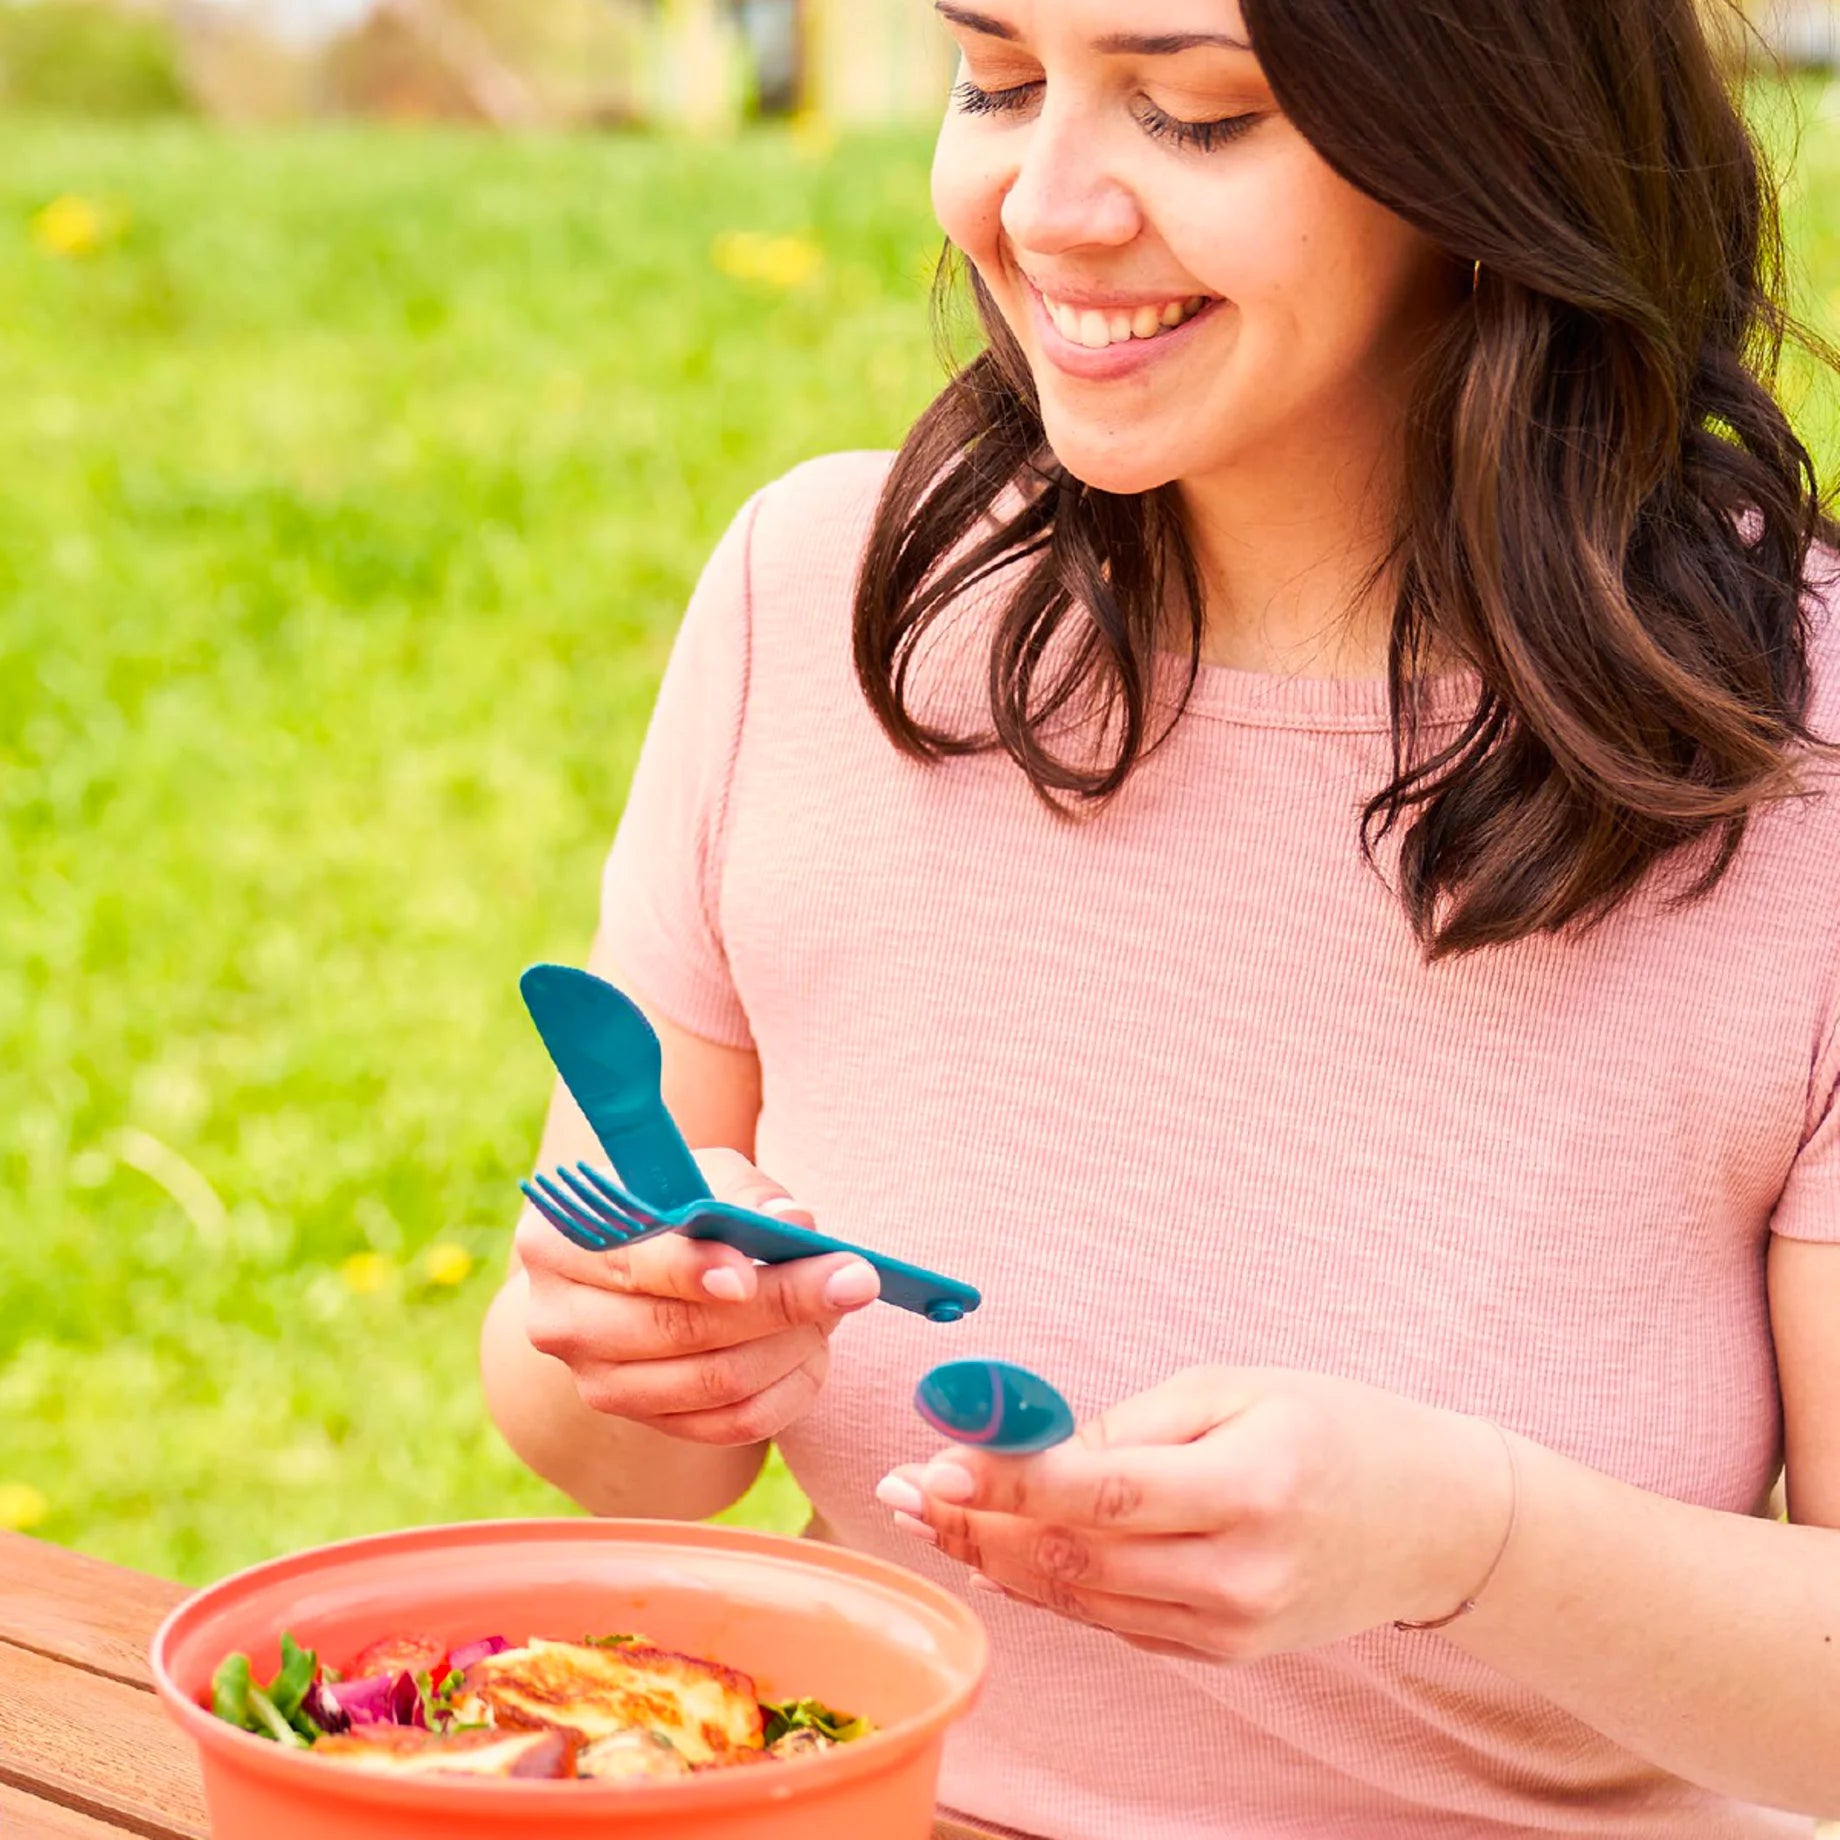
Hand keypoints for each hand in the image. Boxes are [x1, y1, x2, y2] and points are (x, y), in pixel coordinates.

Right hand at [517, 1148, 878, 1445]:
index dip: (692, 1270)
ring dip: (793, 1344)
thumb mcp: (699, 1174)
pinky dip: (787, 1388)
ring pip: (714, 1383)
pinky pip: (731, 1425)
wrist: (637, 1269)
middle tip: (854, 1279)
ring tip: (837, 1304)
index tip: (751, 1272)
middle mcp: (560, 1322)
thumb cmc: (671, 1205)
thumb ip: (744, 1194)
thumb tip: (793, 1224)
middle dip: (779, 1305)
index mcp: (555, 1242)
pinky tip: (814, 1348)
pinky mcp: (647, 1423)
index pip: (632, 1263)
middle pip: (679, 1331)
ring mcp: (599, 1384)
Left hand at [875, 1366, 1514, 1662]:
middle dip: (973, 1522)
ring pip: (1080, 1597)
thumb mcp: (1235, 1391)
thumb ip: (1128, 1426)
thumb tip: (1027, 1450)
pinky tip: (993, 1555)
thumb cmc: (1336, 1429)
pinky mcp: (1222, 1652)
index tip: (934, 1457)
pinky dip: (1046, 1587)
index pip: (1100, 1494)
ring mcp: (1231, 1627)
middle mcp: (1238, 1574)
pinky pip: (1112, 1620)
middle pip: (1073, 1556)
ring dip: (992, 1557)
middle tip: (901, 1488)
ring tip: (924, 1517)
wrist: (1434, 1522)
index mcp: (1249, 1488)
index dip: (1006, 1481)